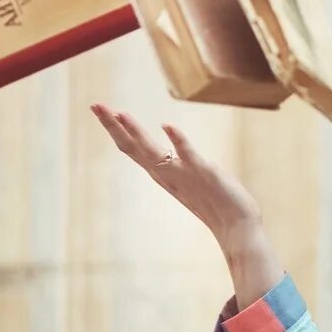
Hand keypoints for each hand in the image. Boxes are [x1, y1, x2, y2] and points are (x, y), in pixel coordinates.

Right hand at [91, 103, 261, 242]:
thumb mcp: (187, 180)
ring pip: (153, 151)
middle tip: (95, 105)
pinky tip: (168, 125)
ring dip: (136, 131)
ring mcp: (184, 174)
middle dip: (113, 125)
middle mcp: (167, 174)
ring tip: (120, 113)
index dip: (116, 129)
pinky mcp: (204, 173)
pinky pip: (188, 155)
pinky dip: (178, 140)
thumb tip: (168, 155)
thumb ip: (175, 168)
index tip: (101, 109)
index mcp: (162, 173)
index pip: (132, 148)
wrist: (236, 226)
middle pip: (133, 147)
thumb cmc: (215, 202)